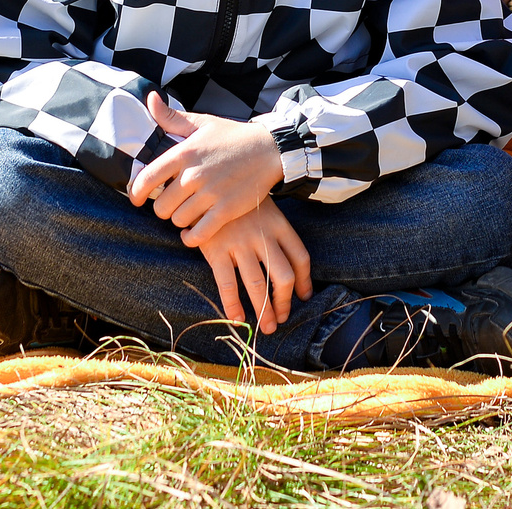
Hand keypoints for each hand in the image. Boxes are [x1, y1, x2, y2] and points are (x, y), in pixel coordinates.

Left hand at [129, 94, 283, 241]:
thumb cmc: (232, 137)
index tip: (136, 199)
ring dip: (180, 220)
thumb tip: (150, 98)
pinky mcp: (226, 210)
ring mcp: (211, 193)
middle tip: (173, 204)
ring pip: (178, 220)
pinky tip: (192, 232)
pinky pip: (198, 234)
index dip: (136, 192)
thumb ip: (172, 117)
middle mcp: (194, 174)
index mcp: (184, 152)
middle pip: (161, 206)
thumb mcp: (202, 123)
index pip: (147, 178)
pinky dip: (191, 238)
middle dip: (163, 208)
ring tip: (187, 213)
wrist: (270, 149)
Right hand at [193, 199, 311, 333]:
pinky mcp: (216, 250)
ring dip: (264, 311)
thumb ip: (277, 234)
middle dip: (284, 302)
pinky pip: (227, 284)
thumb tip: (291, 269)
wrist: (207, 184)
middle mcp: (262, 236)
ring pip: (257, 285)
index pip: (300, 257)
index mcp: (278, 225)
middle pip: (283, 276)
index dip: (304, 281)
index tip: (303, 296)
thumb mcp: (264, 209)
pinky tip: (237, 319)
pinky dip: (233, 305)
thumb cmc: (238, 201)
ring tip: (267, 327)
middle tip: (282, 318)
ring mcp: (240, 243)